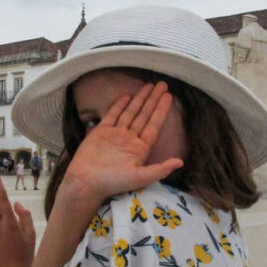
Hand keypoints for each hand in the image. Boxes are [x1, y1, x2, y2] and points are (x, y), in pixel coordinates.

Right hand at [64, 82, 183, 201]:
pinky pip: (113, 115)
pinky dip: (120, 105)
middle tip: (162, 84)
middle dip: (153, 100)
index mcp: (140, 148)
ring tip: (148, 85)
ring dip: (140, 99)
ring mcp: (116, 134)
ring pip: (131, 113)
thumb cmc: (113, 182)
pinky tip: (127, 96)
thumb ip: (160, 169)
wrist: (86, 182)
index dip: (162, 110)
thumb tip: (180, 162)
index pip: (154, 125)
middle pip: (145, 115)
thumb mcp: (140, 178)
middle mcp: (130, 139)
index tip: (169, 96)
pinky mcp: (101, 132)